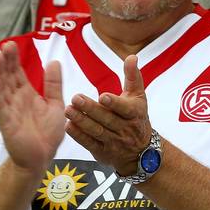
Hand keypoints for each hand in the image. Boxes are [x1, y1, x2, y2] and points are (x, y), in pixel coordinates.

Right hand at [0, 42, 65, 173]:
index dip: (14, 60)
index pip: (17, 73)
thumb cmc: (47, 132)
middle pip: (8, 77)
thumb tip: (54, 62)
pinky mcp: (7, 123)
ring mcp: (10, 110)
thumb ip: (54, 84)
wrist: (42, 156)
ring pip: (2, 88)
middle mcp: (16, 100)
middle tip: (5, 46)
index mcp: (27, 95)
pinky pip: (1, 106)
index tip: (11, 44)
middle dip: (6, 62)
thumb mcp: (55, 104)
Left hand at [65, 56, 152, 175]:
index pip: (125, 108)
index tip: (102, 96)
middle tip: (75, 98)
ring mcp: (115, 142)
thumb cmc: (136, 117)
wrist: (141, 151)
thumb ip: (133, 76)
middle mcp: (126, 129)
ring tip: (68, 110)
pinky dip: (79, 136)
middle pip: (107, 119)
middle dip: (91, 109)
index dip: (114, 103)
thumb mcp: (138, 97)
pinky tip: (69, 126)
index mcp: (135, 113)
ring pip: (97, 131)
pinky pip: (90, 144)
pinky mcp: (103, 152)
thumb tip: (132, 56)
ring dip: (82, 121)